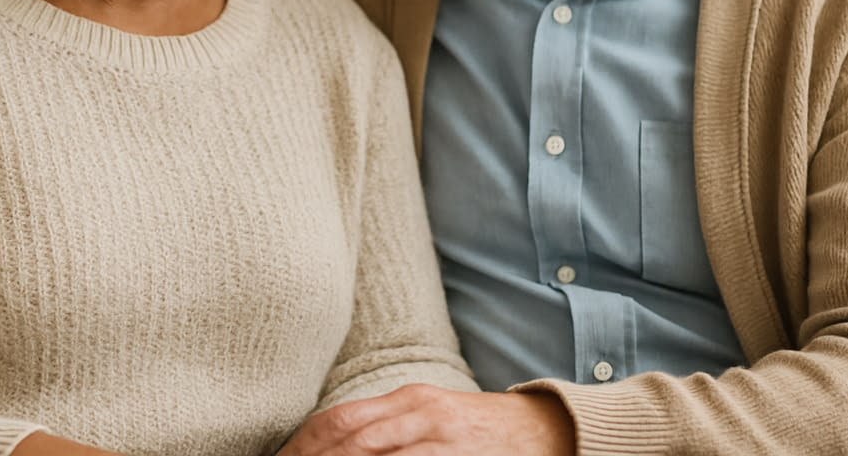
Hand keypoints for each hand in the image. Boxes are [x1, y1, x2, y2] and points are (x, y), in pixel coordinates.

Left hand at [277, 385, 574, 455]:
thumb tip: (333, 445)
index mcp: (407, 398)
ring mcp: (440, 438)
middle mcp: (419, 413)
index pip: (339, 419)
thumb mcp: (429, 416)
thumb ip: (385, 427)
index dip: (303, 444)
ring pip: (374, 454)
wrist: (543, 431)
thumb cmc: (476, 432)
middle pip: (349, 439)